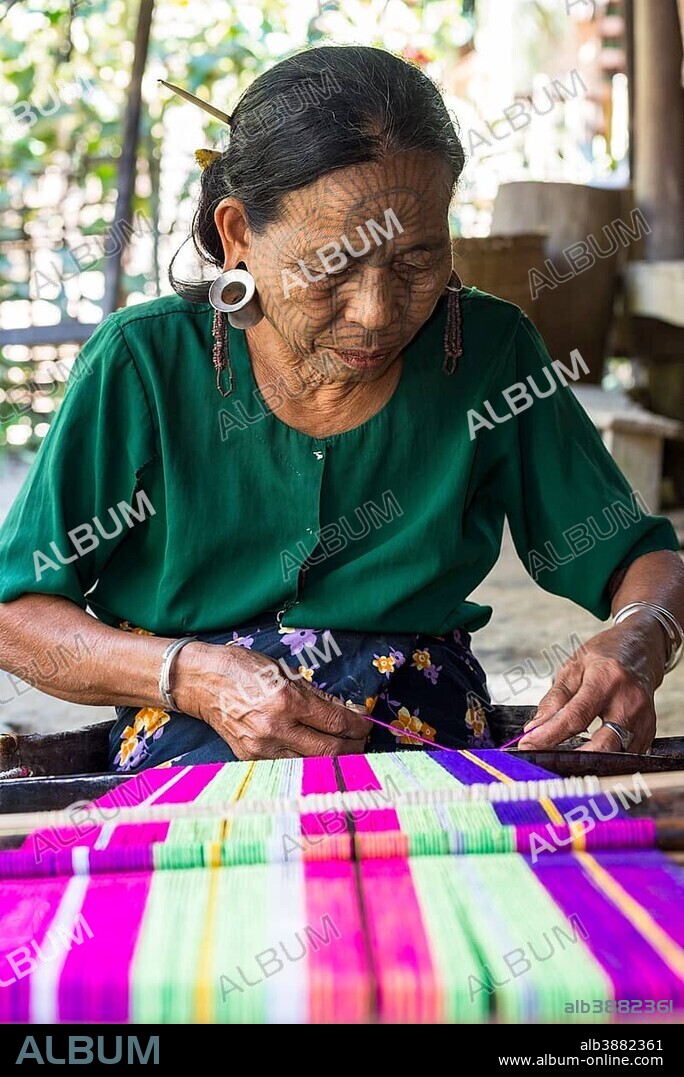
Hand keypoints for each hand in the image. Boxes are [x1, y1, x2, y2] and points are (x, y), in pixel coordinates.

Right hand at [174, 641, 370, 758]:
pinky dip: (307, 761)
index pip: (336, 723)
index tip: (366, 725)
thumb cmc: (244, 669)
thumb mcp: (285, 673)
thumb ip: (317, 696)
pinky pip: (289, 766)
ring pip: (311, 765)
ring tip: (343, 749)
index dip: (358, 727)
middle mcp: (276, 728)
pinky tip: (315, 753)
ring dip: (333, 759)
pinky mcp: (251, 759)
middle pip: (329, 751)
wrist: (201, 682)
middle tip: (361, 741)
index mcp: (287, 701)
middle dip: (353, 748)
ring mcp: (262, 748)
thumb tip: (347, 712)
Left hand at [517, 622, 661, 753]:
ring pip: (616, 754)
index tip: (529, 746)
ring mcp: (644, 717)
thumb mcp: (573, 666)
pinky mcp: (649, 730)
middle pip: (603, 744)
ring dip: (590, 762)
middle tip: (548, 763)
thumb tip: (535, 728)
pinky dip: (606, 758)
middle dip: (574, 760)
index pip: (575, 716)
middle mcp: (629, 700)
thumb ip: (555, 699)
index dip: (550, 735)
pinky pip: (626, 754)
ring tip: (566, 759)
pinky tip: (590, 753)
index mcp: (607, 679)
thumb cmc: (606, 655)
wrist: (642, 648)